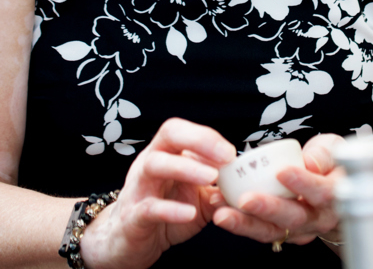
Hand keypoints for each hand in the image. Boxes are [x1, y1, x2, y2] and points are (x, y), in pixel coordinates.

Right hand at [79, 118, 236, 268]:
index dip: (208, 137)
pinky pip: (149, 208)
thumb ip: (218, 189)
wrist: (128, 242)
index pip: (184, 131)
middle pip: (169, 134)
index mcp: (166, 154)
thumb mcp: (197, 198)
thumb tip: (244, 185)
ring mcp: (138, 188)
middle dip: (199, 140)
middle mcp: (150, 163)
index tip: (232, 153)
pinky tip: (189, 213)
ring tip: (210, 178)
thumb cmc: (164, 210)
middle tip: (226, 157)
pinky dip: (170, 210)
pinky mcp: (133, 217)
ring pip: (155, 165)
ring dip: (185, 168)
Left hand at [211, 133, 344, 249]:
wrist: (332, 192)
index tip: (282, 172)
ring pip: (272, 230)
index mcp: (336, 196)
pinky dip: (238, 222)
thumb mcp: (333, 150)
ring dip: (245, 223)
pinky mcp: (280, 233)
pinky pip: (258, 230)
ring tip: (223, 213)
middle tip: (245, 199)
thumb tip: (310, 162)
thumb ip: (323, 154)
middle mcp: (318, 218)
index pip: (322, 192)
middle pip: (294, 217)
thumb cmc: (330, 165)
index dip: (303, 183)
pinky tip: (220, 209)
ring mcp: (298, 229)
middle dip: (268, 209)